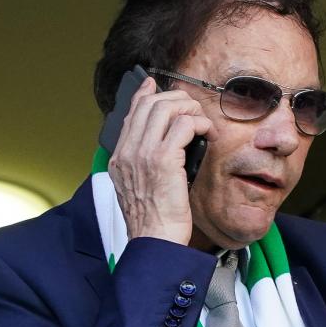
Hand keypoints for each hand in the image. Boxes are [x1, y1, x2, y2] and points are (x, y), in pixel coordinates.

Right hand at [108, 77, 217, 245]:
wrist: (155, 242)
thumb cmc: (154, 222)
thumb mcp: (141, 189)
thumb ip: (145, 164)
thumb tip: (164, 143)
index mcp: (119, 159)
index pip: (129, 114)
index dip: (143, 94)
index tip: (153, 84)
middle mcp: (126, 153)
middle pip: (148, 104)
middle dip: (174, 98)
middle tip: (192, 109)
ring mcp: (142, 155)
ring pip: (165, 108)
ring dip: (188, 109)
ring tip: (201, 122)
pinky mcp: (163, 160)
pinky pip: (183, 125)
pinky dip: (198, 123)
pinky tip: (206, 133)